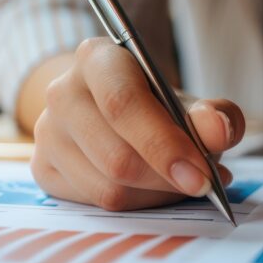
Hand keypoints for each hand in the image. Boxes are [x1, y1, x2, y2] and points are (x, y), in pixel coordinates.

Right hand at [31, 37, 244, 210]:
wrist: (116, 113)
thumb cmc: (159, 106)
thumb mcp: (193, 103)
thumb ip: (215, 115)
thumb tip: (218, 129)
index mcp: (98, 59)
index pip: (123, 103)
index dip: (164, 144)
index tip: (203, 175)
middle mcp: (62, 92)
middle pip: (117, 156)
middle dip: (168, 179)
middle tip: (204, 183)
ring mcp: (48, 133)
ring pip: (109, 187)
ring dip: (157, 194)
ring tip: (182, 181)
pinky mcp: (44, 168)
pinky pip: (96, 203)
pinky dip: (138, 204)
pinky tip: (154, 189)